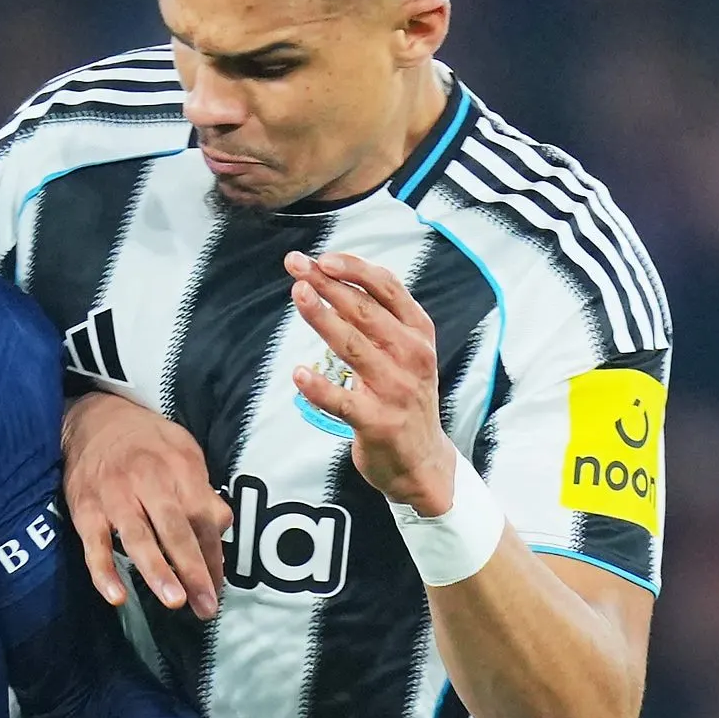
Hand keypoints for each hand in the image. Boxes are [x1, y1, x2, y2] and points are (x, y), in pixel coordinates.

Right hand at [61, 390, 228, 613]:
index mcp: (179, 469)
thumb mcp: (184, 451)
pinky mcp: (85, 510)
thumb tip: (221, 526)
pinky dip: (103, 571)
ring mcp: (114, 497)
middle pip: (175, 530)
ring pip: (138, 538)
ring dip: (156, 571)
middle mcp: (148, 482)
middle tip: (205, 606)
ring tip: (174, 601)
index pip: (203, 518)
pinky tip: (116, 596)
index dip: (213, 554)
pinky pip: (93, 545)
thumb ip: (202, 489)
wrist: (92, 418)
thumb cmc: (145, 441)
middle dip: (193, 569)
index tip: (218, 588)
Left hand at [284, 249, 460, 513]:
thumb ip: (382, 317)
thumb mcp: (406, 350)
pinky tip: (298, 373)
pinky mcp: (378, 421)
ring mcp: (396, 389)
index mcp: (418, 332)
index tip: (321, 258)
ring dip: (323, 319)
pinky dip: (320, 387)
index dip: (353, 269)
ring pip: (353, 347)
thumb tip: (337, 276)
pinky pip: (343, 401)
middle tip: (296, 267)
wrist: (423, 459)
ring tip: (299, 296)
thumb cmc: (404, 396)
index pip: (387, 289)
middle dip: (328, 285)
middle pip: (365, 311)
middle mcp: (412, 356)